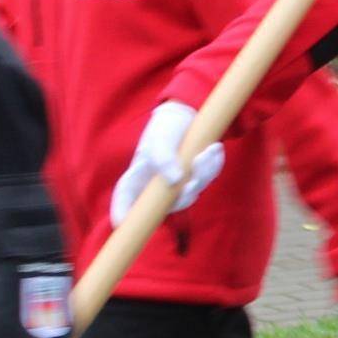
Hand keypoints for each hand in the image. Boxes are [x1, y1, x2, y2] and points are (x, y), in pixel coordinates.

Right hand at [108, 101, 223, 228]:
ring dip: (204, 172)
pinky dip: (214, 165)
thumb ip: (163, 157)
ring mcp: (176, 185)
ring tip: (210, 149)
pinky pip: (208, 180)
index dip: (121, 212)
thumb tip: (175, 181)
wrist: (187, 115)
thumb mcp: (161, 137)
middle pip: (167, 206)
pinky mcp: (194, 179)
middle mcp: (155, 186)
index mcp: (137, 177)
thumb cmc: (166, 127)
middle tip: (194, 179)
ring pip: (192, 193)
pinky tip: (215, 148)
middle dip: (185, 195)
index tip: (122, 222)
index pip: (124, 199)